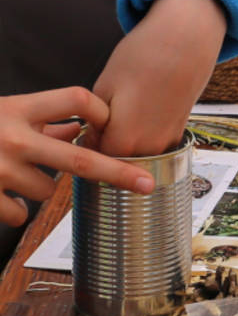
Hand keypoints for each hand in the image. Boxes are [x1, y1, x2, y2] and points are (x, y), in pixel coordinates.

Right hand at [0, 88, 155, 224]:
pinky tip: (8, 196)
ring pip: (48, 190)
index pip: (77, 101)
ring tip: (18, 173)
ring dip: (42, 186)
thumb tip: (78, 128)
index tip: (115, 122)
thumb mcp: (9, 111)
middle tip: (145, 183)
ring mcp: (1, 169)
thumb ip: (45, 118)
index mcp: (21, 110)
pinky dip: (18, 210)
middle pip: (80, 158)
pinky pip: (21, 214)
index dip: (100, 111)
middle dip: (118, 172)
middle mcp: (15, 138)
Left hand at [92, 0, 226, 156]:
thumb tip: (94, 136)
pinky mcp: (179, 131)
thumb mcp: (105, 85)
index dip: (88, 140)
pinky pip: (154, 144)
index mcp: (123, 140)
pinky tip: (146, 106)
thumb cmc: (143, 56)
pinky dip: (146, 132)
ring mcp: (167, 141)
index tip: (88, 121)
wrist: (188, 38)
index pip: (94, 158)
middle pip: (117, 159)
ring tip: (129, 106)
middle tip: (107, 112)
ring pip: (137, 153)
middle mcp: (148, 148)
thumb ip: (94, 121)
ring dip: (128, 139)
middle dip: (108, 141)